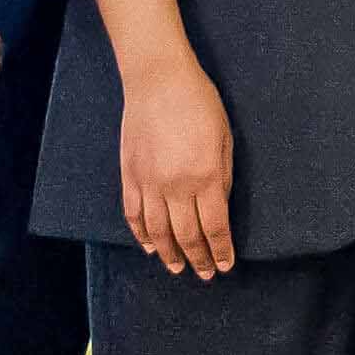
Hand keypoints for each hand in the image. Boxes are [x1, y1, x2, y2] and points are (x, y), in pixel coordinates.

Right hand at [119, 53, 236, 278]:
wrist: (159, 81)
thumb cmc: (200, 104)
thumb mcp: (225, 139)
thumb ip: (223, 177)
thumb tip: (220, 209)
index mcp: (205, 176)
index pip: (214, 227)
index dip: (220, 250)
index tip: (225, 265)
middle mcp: (175, 186)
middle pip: (187, 235)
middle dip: (198, 258)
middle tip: (205, 274)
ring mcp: (148, 182)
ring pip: (157, 231)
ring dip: (169, 254)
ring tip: (178, 268)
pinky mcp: (129, 175)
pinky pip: (134, 214)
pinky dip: (141, 235)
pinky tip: (150, 247)